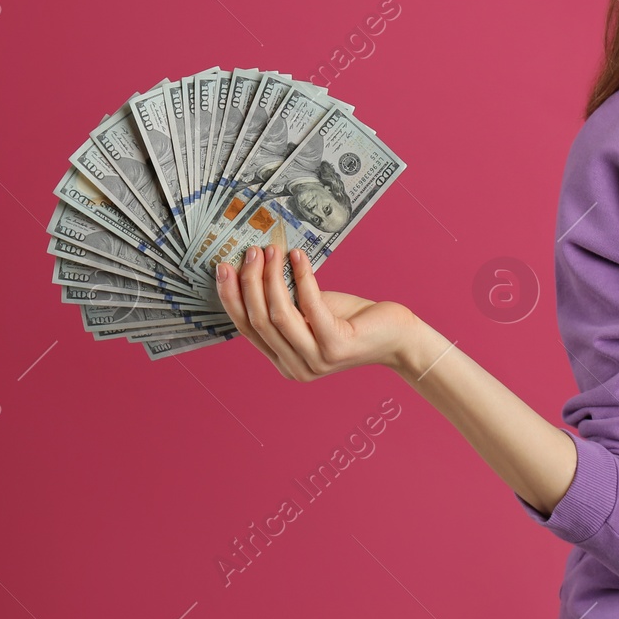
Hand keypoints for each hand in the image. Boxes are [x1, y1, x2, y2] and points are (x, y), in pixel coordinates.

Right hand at [215, 243, 416, 381]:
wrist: (396, 336)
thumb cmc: (353, 321)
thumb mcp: (312, 313)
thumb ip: (286, 303)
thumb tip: (256, 268)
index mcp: (283, 362)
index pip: (247, 330)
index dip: (232, 298)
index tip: (222, 268)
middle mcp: (295, 367)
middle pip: (259, 321)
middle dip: (248, 283)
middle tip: (248, 252)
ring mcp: (315, 360)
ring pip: (278, 315)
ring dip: (271, 278)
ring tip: (269, 250)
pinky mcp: (335, 346)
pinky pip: (310, 305)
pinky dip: (301, 277)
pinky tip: (299, 256)